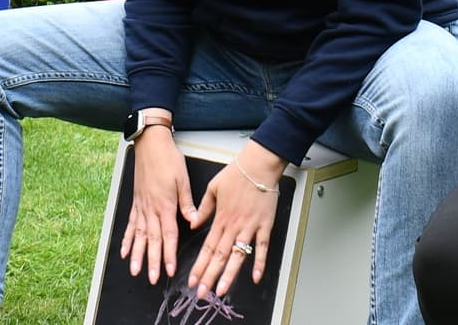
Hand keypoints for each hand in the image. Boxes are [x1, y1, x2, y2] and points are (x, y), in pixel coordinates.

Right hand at [120, 128, 194, 283]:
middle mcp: (151, 209)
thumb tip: (193, 221)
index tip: (169, 269)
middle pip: (151, 240)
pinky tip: (125, 251)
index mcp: (165, 204)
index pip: (168, 235)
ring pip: (138, 236)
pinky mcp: (135, 203)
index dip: (168, 253)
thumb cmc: (168, 159)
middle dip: (151, 261)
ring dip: (136, 255)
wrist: (150, 145)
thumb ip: (187, 203)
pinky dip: (127, 239)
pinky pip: (130, 225)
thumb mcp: (183, 179)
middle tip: (151, 278)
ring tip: (134, 271)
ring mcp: (141, 207)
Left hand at [187, 141, 281, 299]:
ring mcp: (250, 227)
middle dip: (209, 276)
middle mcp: (234, 226)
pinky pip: (262, 247)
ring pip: (238, 255)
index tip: (192, 280)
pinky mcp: (265, 225)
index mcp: (220, 218)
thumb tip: (193, 223)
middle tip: (202, 293)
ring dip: (229, 274)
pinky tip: (256, 276)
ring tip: (221, 290)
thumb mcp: (212, 188)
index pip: (207, 248)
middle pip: (220, 256)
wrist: (259, 165)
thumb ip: (203, 209)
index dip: (199, 265)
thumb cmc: (237, 173)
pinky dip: (260, 262)